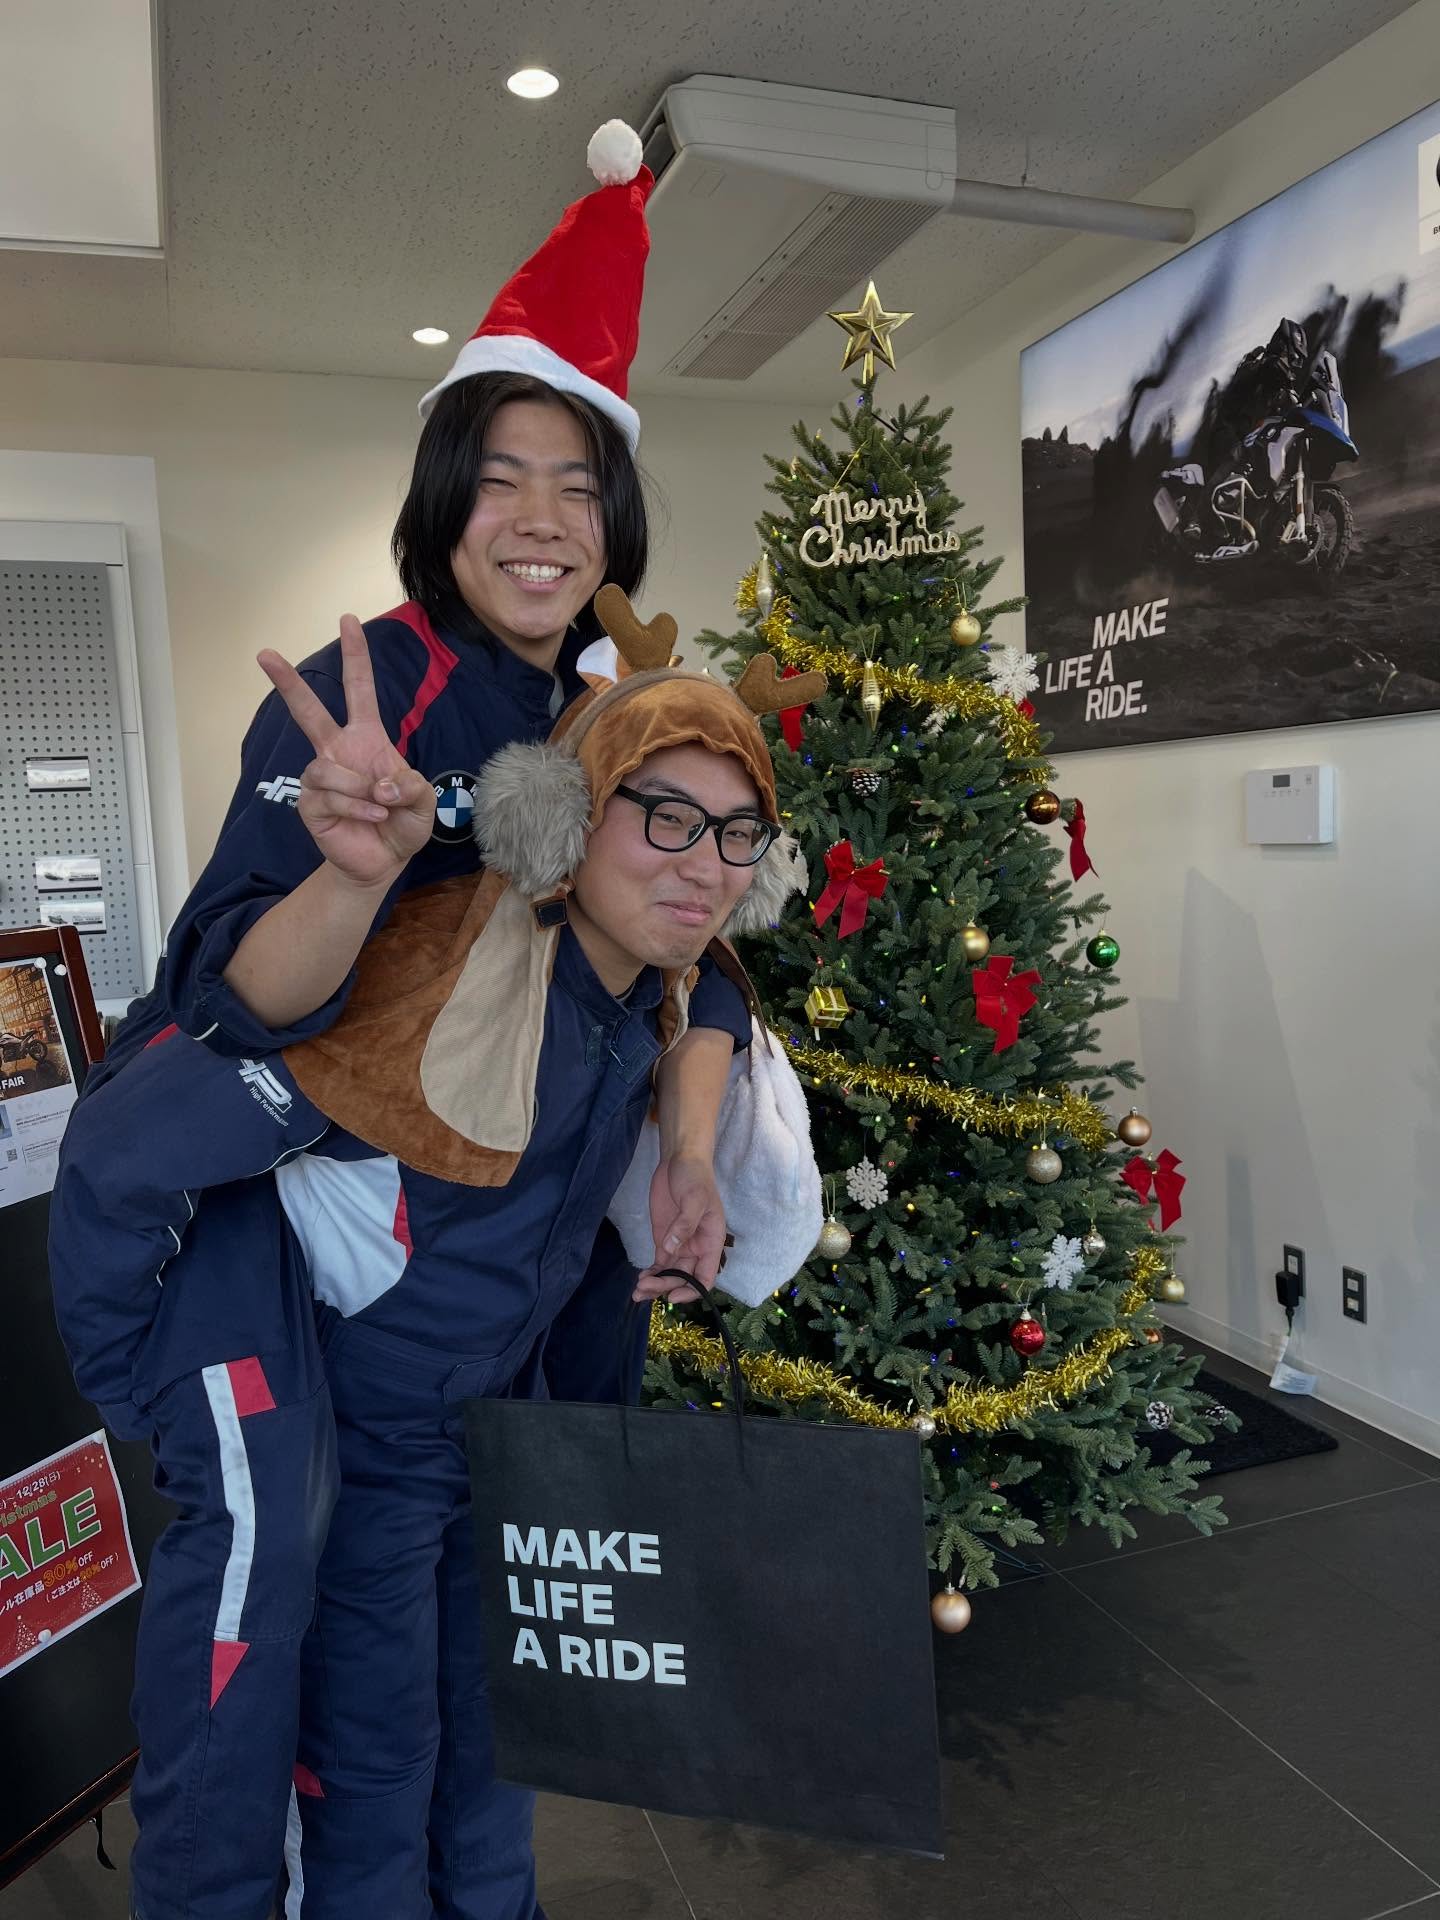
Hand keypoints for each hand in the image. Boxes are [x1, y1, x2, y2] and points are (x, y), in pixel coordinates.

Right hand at [257, 614, 436, 890]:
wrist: (384, 860)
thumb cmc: (402, 823)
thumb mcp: (423, 802)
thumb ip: (413, 786)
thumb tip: (380, 784)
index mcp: (366, 738)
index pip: (359, 690)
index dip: (356, 656)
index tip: (349, 620)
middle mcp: (338, 751)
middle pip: (309, 712)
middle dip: (286, 682)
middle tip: (264, 653)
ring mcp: (321, 777)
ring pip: (328, 769)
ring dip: (361, 791)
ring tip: (380, 808)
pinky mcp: (311, 804)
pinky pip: (330, 797)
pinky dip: (357, 809)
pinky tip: (372, 818)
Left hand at [632, 1154, 726, 1301]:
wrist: (679, 1160)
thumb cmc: (695, 1177)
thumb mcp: (694, 1198)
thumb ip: (684, 1225)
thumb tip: (670, 1250)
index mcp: (711, 1242)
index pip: (706, 1276)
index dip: (692, 1290)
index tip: (673, 1295)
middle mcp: (697, 1249)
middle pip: (683, 1279)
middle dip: (665, 1287)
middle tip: (643, 1288)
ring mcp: (679, 1245)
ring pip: (670, 1274)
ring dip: (656, 1285)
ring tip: (637, 1292)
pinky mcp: (664, 1239)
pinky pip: (659, 1264)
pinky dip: (651, 1274)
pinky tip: (640, 1280)